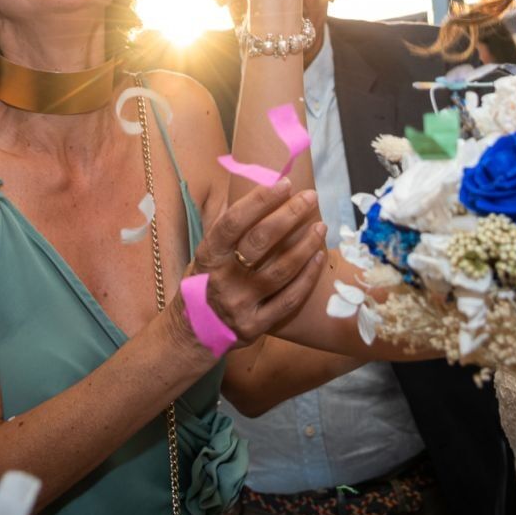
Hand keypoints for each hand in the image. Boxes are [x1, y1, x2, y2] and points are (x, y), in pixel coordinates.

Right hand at [185, 177, 327, 344]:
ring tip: (321, 225)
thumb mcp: (207, 252)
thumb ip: (228, 226)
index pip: (234, 221)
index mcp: (209, 255)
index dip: (260, 200)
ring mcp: (240, 304)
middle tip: (310, 197)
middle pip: (260, 242)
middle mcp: (223, 278)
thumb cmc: (206, 281)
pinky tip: (319, 257)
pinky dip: (307, 277)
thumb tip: (257, 188)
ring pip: (281, 271)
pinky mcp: (255, 325)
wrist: (194, 331)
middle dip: (289, 215)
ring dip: (305, 245)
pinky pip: (289, 299)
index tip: (285, 183)